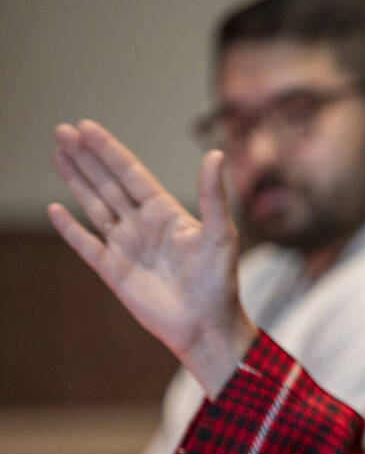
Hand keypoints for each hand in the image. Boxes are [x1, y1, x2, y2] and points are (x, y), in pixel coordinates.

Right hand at [48, 120, 256, 396]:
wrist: (206, 326)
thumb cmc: (219, 281)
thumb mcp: (220, 234)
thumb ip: (213, 195)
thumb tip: (215, 153)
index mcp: (167, 213)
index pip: (132, 174)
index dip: (109, 151)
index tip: (87, 127)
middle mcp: (144, 225)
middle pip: (108, 184)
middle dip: (86, 158)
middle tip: (62, 130)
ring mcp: (127, 246)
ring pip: (95, 206)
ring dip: (76, 181)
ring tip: (57, 154)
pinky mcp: (114, 271)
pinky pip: (86, 244)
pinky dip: (70, 229)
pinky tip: (56, 209)